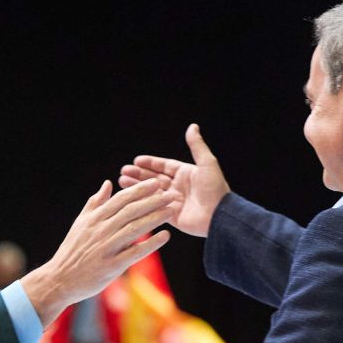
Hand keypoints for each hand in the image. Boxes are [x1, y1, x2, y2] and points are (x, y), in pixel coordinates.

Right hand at [22, 179, 176, 325]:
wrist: (60, 280)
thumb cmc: (72, 251)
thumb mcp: (80, 223)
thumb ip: (95, 203)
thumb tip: (108, 183)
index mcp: (94, 219)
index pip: (121, 200)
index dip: (140, 190)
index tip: (157, 182)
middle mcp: (100, 230)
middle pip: (131, 211)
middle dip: (153, 200)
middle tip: (172, 193)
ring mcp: (106, 248)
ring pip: (134, 228)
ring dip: (155, 218)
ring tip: (172, 210)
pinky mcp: (111, 266)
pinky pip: (134, 253)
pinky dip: (150, 244)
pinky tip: (165, 236)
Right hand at [120, 123, 229, 237]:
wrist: (220, 216)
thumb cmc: (215, 189)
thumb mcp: (207, 163)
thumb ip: (197, 146)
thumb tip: (192, 126)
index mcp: (186, 174)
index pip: (164, 166)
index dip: (150, 163)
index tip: (136, 160)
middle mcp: (179, 187)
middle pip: (154, 178)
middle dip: (139, 174)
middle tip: (123, 170)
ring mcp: (173, 202)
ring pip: (151, 192)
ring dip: (137, 186)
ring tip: (121, 181)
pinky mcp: (170, 216)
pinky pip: (153, 207)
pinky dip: (142, 201)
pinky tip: (130, 197)